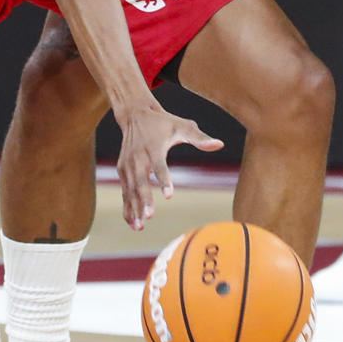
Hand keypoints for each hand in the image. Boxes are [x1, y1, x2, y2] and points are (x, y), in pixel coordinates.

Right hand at [114, 96, 223, 230]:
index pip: (159, 165)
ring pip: (130, 189)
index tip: (169, 195)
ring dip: (134, 208)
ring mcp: (127, 165)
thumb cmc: (163, 122)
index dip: (164, 179)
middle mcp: (138, 157)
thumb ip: (199, 138)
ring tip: (141, 226)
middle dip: (144, 199)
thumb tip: (220, 144)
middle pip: (140, 181)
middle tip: (150, 216)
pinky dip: (127, 207)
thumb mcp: (182, 126)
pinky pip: (125, 192)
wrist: (134, 114)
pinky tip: (133, 224)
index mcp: (153, 147)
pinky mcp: (122, 170)